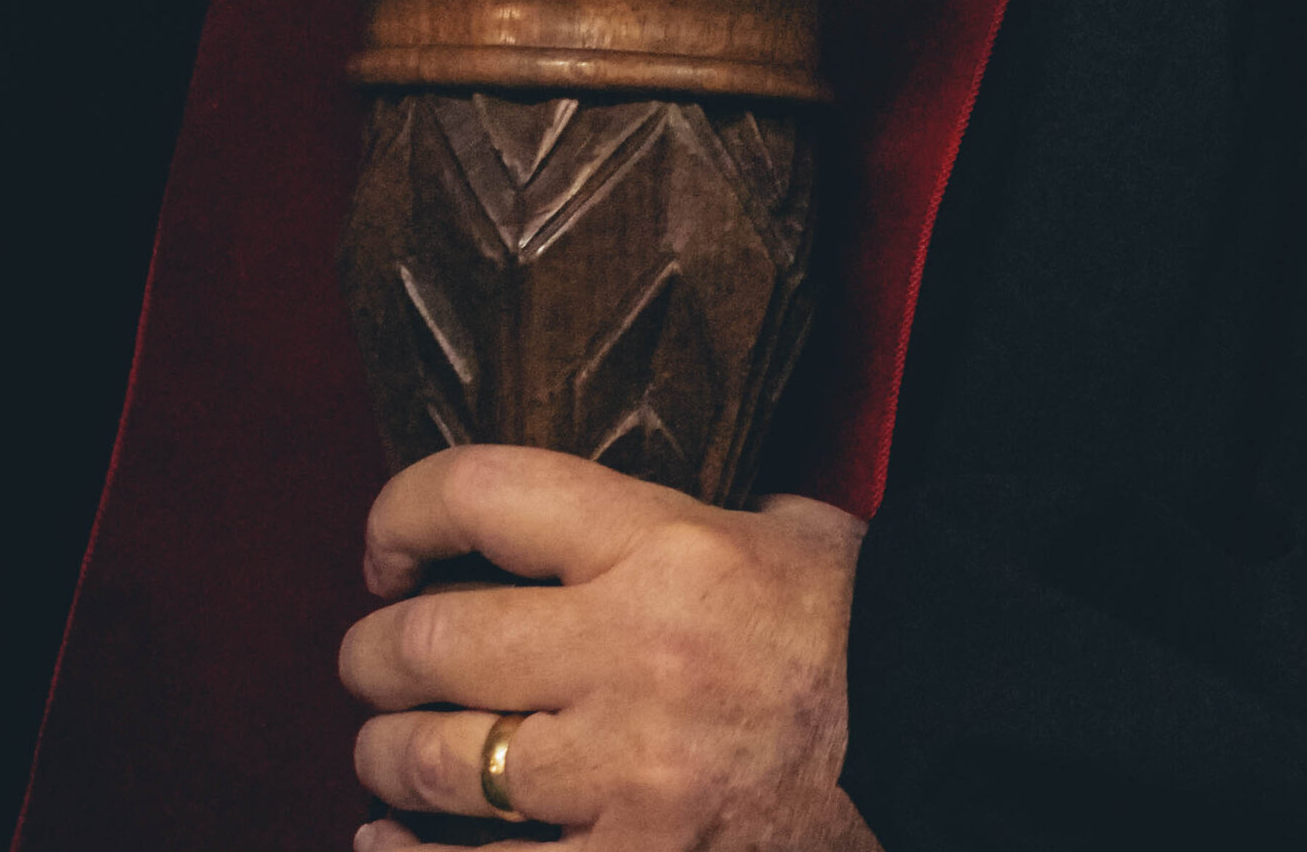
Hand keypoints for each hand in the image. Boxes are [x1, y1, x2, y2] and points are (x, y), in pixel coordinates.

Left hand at [340, 446, 876, 849]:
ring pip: (438, 761)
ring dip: (388, 756)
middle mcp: (631, 648)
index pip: (484, 491)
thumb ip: (681, 515)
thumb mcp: (781, 529)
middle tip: (371, 660)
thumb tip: (590, 513)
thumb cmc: (856, 632)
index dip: (403, 509)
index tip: (386, 545)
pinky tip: (387, 842)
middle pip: (434, 640)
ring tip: (385, 752)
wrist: (936, 741)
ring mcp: (626, 772)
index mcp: (665, 542)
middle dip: (375, 654)